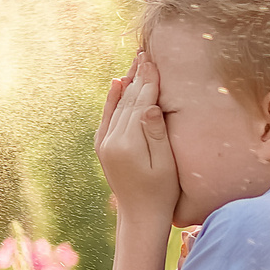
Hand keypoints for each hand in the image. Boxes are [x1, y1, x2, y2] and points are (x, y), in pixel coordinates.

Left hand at [95, 54, 179, 227]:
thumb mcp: (165, 165)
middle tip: (145, 53)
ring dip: (127, 83)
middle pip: (127, 101)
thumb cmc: (162, 192)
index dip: (149, 82)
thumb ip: (157, 134)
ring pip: (117, 106)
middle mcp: (110, 141)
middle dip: (138, 77)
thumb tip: (150, 106)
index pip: (140, 104)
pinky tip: (118, 84)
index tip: (154, 60)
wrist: (140, 215)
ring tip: (136, 62)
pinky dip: (113, 99)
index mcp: (127, 144)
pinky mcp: (103, 146)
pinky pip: (108, 116)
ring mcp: (104, 143)